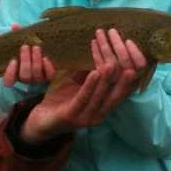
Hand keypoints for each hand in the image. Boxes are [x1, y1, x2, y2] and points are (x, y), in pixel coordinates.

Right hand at [1, 24, 56, 86]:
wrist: (45, 48)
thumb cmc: (29, 46)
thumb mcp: (21, 41)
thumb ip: (17, 35)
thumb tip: (14, 25)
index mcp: (15, 72)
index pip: (8, 81)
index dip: (9, 74)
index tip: (13, 60)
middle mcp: (26, 78)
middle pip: (24, 76)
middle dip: (25, 61)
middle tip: (25, 46)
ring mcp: (38, 78)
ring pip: (36, 75)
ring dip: (35, 61)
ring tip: (36, 47)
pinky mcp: (49, 76)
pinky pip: (49, 75)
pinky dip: (47, 67)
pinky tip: (46, 58)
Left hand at [20, 28, 146, 143]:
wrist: (39, 121)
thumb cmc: (60, 100)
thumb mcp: (77, 83)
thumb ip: (89, 72)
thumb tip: (100, 48)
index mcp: (105, 106)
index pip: (125, 89)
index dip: (131, 73)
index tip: (131, 55)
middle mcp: (100, 113)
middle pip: (118, 93)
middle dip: (123, 76)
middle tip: (128, 60)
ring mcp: (87, 117)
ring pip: (102, 96)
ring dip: (107, 79)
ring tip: (112, 64)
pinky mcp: (72, 117)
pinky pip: (84, 99)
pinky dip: (90, 85)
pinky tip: (94, 72)